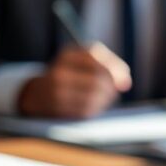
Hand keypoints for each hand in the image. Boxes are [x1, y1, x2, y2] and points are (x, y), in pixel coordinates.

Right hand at [17, 43, 131, 118]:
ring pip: (94, 98)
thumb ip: (111, 65)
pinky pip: (86, 111)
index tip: (124, 82)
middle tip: (115, 92)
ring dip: (106, 100)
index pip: (99, 63)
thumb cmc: (71, 73)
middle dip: (111, 89)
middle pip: (98, 81)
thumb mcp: (86, 59)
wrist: (39, 92)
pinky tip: (95, 106)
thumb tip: (126, 83)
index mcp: (68, 55)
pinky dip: (96, 109)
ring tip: (105, 98)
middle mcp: (59, 72)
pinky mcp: (58, 109)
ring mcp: (56, 91)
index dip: (116, 74)